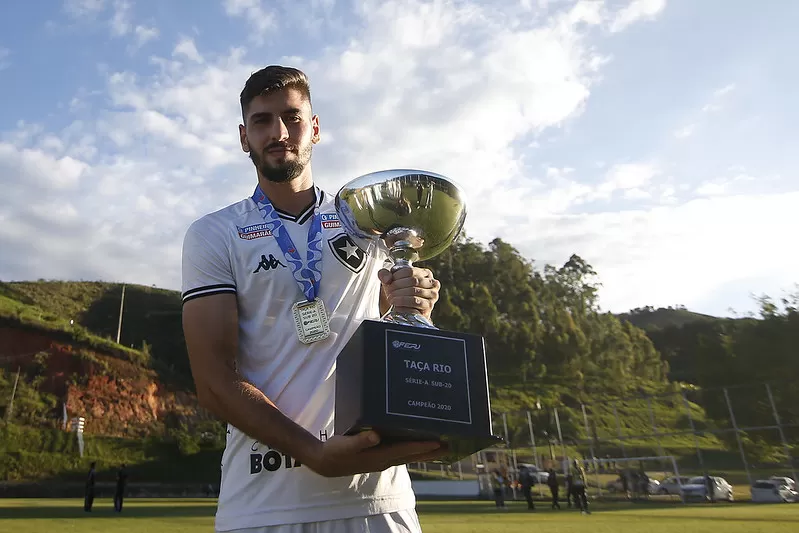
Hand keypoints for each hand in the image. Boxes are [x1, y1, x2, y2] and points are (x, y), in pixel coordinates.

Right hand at [307, 430, 447, 477]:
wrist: (326, 463)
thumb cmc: (336, 452)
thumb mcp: (345, 445)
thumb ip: (360, 441)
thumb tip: (375, 436)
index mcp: (379, 456)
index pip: (406, 450)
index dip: (422, 446)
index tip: (438, 441)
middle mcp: (385, 460)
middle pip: (413, 455)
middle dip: (431, 451)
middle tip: (450, 445)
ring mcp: (383, 460)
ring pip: (409, 455)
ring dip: (425, 451)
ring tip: (441, 445)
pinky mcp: (380, 457)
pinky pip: (402, 453)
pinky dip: (413, 449)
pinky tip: (418, 443)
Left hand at [378, 266, 439, 318]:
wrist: (403, 308)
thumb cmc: (399, 290)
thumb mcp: (391, 280)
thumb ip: (385, 274)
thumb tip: (386, 278)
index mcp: (425, 273)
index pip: (410, 271)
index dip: (397, 276)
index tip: (389, 281)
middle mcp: (433, 283)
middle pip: (413, 280)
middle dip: (398, 286)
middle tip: (389, 292)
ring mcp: (432, 295)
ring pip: (415, 292)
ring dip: (400, 296)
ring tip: (391, 299)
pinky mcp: (428, 307)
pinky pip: (416, 303)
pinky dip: (404, 304)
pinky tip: (397, 306)